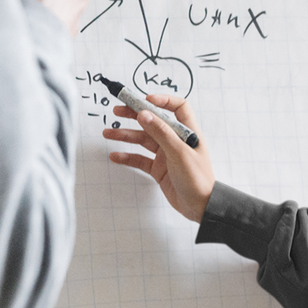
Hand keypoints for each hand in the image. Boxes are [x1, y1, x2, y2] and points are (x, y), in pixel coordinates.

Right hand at [103, 94, 214, 221]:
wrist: (200, 207)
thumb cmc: (197, 179)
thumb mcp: (179, 153)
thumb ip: (161, 133)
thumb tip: (144, 114)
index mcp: (188, 132)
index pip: (178, 108)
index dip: (163, 100)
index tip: (145, 100)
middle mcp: (176, 141)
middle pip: (154, 121)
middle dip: (136, 115)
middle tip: (117, 110)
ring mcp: (167, 154)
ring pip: (143, 140)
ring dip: (126, 135)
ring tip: (108, 133)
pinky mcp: (159, 169)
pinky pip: (140, 159)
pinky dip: (127, 157)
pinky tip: (115, 156)